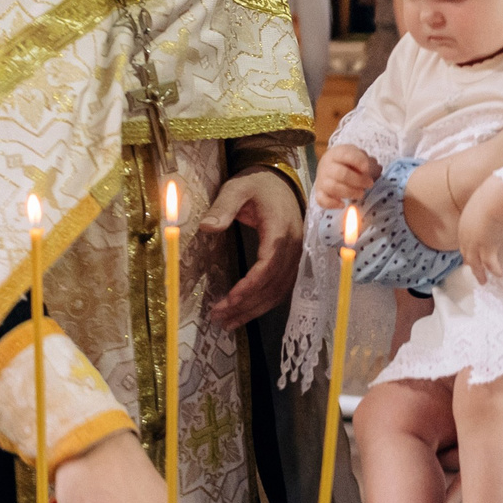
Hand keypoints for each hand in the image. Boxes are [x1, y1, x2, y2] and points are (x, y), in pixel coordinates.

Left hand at [202, 168, 304, 329]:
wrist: (279, 180)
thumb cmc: (257, 184)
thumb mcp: (237, 188)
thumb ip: (223, 207)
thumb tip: (207, 227)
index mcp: (280, 231)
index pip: (267, 267)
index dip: (250, 287)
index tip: (230, 300)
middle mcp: (293, 247)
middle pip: (273, 285)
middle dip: (246, 305)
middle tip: (219, 317)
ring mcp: (295, 256)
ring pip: (279, 291)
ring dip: (254, 309)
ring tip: (228, 323)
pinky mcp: (292, 260)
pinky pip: (282, 287)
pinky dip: (265, 303)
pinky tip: (246, 312)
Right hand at [316, 144, 375, 207]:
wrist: (330, 167)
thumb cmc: (348, 163)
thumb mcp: (358, 157)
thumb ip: (368, 162)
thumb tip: (377, 169)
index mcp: (337, 153)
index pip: (346, 155)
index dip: (358, 161)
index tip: (367, 168)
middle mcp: (327, 166)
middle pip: (341, 174)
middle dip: (358, 180)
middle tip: (369, 184)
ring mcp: (321, 180)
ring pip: (332, 187)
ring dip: (349, 192)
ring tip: (361, 194)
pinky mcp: (319, 193)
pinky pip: (322, 200)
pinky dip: (332, 204)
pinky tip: (343, 204)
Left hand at [457, 176, 502, 286]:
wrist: (495, 201)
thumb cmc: (493, 195)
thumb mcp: (487, 202)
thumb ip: (490, 208)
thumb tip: (498, 210)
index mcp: (465, 223)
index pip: (464, 240)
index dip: (467, 248)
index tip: (470, 254)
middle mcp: (466, 235)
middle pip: (466, 253)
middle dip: (470, 263)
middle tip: (475, 271)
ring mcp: (476, 244)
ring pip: (475, 263)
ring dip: (479, 273)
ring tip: (483, 281)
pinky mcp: (487, 249)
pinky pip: (491, 265)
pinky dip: (494, 270)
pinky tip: (499, 274)